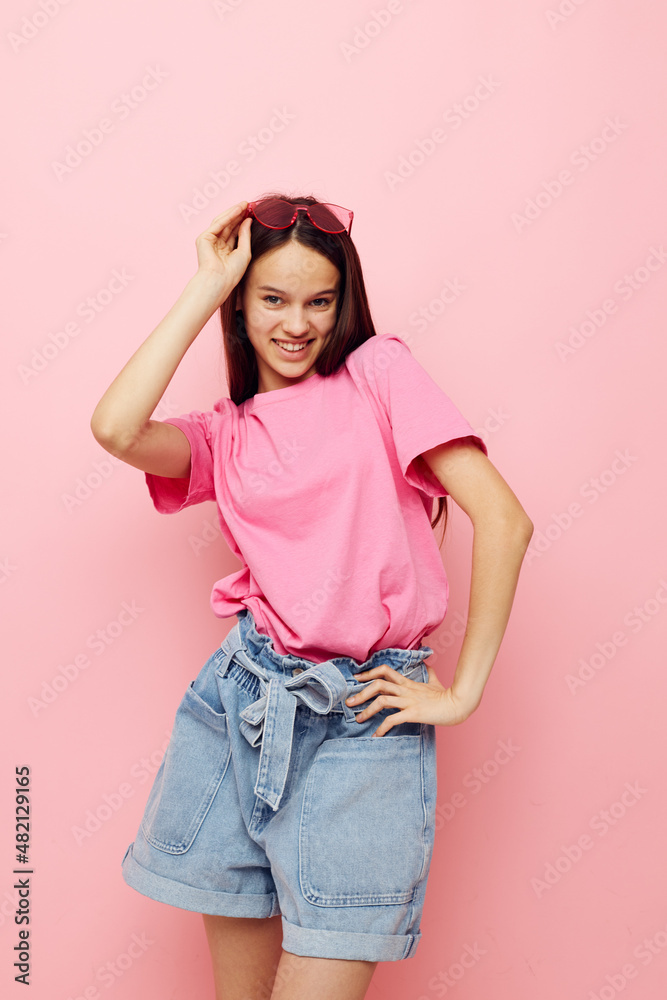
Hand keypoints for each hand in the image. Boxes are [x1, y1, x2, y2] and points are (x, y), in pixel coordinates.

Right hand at [194, 201, 251, 289]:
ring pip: (223, 222)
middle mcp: (217, 244)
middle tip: (250, 205)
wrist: (220, 280)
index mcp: (226, 250)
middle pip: (229, 225)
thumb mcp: (244, 251)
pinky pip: (218, 224)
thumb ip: (245, 235)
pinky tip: (238, 210)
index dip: (243, 221)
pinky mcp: (204, 238)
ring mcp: (210, 240)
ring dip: (234, 212)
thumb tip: (248, 220)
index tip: (253, 212)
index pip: (234, 231)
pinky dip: (228, 216)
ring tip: (245, 205)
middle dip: (239, 214)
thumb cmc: (232, 272)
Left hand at [345, 663, 477, 736]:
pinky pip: (393, 719)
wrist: (458, 705)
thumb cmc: (446, 695)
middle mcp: (405, 690)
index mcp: (408, 683)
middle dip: (361, 693)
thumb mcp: (435, 681)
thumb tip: (428, 664)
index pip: (385, 671)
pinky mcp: (413, 713)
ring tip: (358, 719)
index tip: (357, 679)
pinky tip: (376, 735)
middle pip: (378, 685)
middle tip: (349, 702)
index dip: (369, 673)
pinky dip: (382, 728)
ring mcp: (409, 701)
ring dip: (367, 710)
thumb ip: (428, 673)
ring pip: (382, 701)